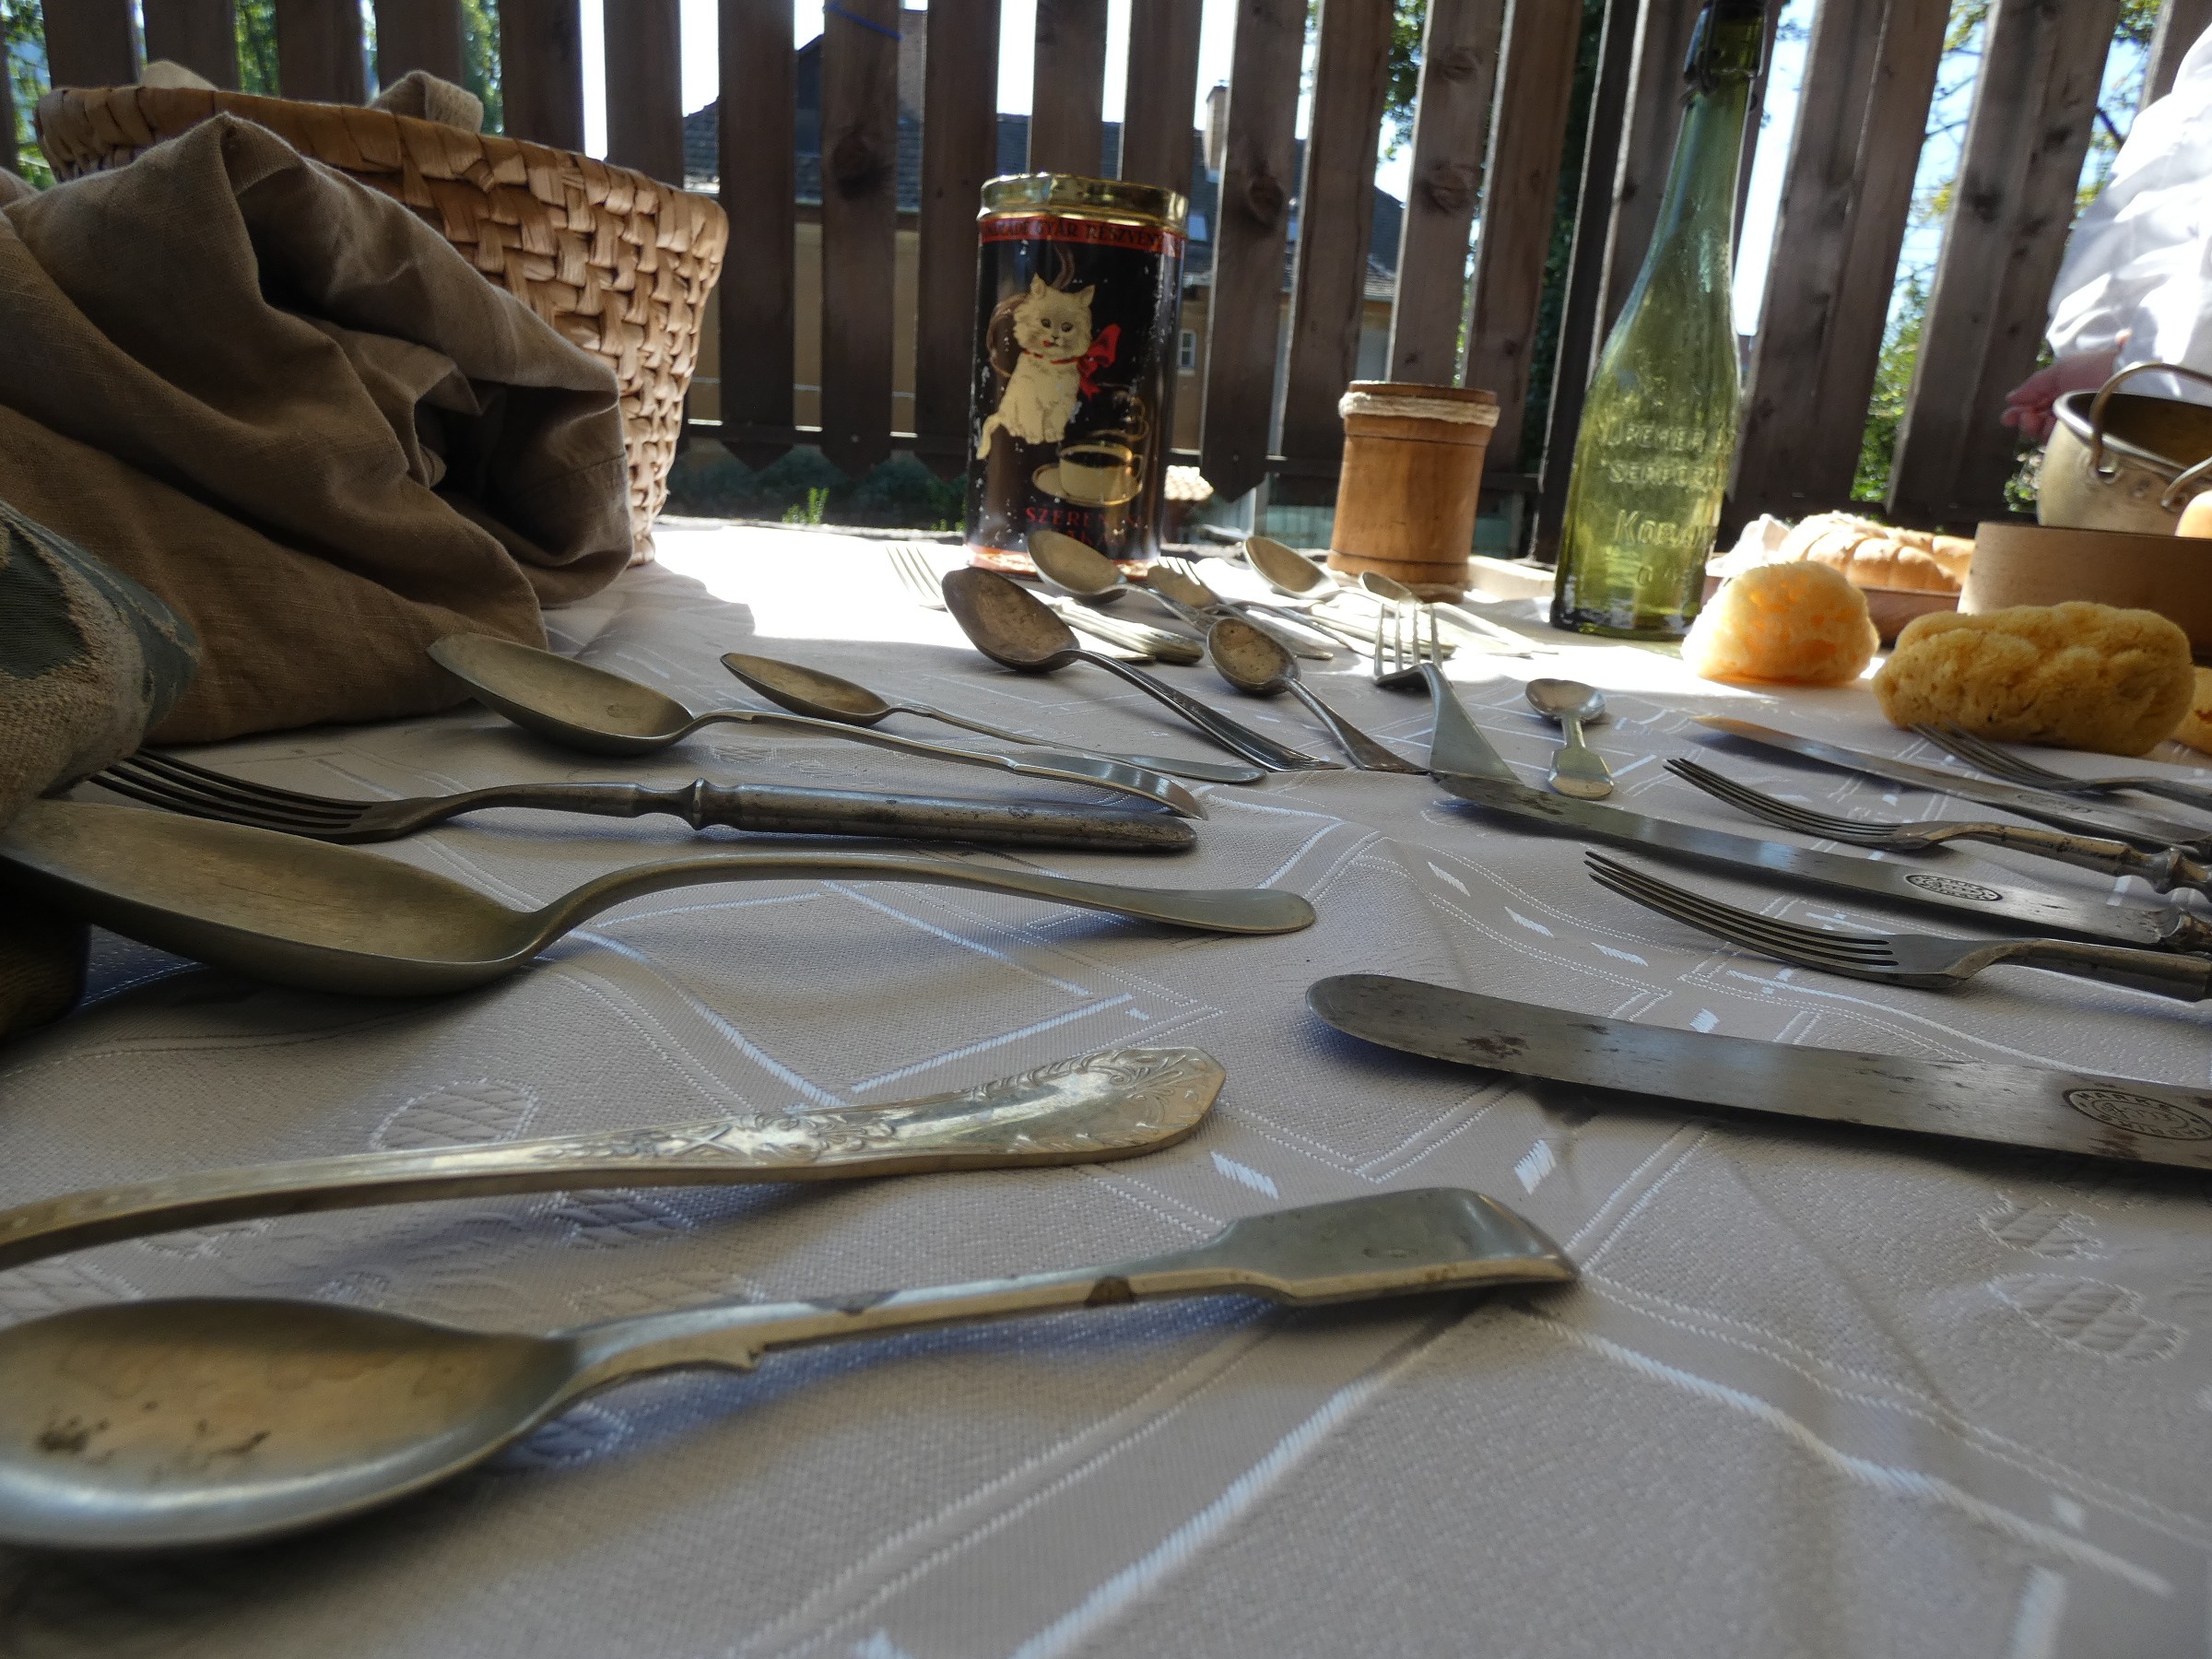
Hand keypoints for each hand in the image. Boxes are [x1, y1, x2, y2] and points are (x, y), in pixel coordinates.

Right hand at [2001, 348, 2119, 440]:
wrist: (2124, 383)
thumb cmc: (2094, 370)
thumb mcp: (2060, 370)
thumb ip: (2033, 385)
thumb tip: (2011, 398)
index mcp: (2063, 390)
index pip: (2036, 404)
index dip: (2019, 411)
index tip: (2008, 417)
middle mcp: (2068, 407)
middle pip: (2037, 421)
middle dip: (2023, 420)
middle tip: (2021, 418)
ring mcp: (2075, 423)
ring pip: (2044, 433)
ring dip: (2032, 428)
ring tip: (2033, 421)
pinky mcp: (2082, 437)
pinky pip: (2057, 442)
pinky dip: (2047, 436)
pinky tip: (2048, 427)